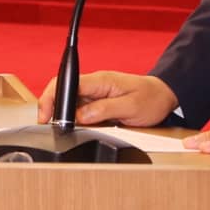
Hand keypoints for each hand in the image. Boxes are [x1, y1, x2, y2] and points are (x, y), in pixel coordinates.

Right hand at [35, 71, 177, 126]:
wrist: (164, 96)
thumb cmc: (151, 98)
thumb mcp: (131, 107)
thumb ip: (105, 110)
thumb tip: (81, 116)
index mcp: (100, 80)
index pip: (67, 84)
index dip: (52, 98)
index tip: (46, 115)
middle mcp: (95, 84)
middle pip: (63, 92)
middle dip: (52, 108)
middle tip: (49, 126)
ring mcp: (95, 93)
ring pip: (69, 101)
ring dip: (63, 115)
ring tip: (63, 129)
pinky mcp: (97, 101)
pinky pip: (79, 108)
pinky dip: (73, 118)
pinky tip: (74, 127)